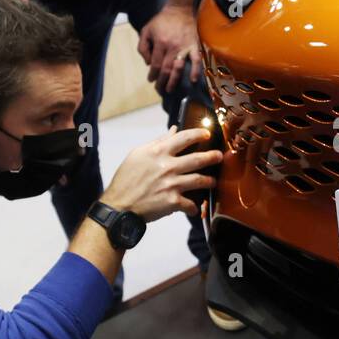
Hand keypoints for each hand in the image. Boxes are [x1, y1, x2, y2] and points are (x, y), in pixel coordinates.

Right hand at [100, 126, 221, 222]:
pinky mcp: (172, 202)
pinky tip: (194, 208)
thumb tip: (174, 130)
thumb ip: (158, 142)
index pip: (184, 138)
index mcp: (158, 152)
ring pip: (200, 180)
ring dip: (209, 181)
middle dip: (212, 157)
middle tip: (220, 156)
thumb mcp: (138, 154)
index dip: (199, 134)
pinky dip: (193, 207)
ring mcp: (171, 184)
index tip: (208, 134)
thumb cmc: (126, 179)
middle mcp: (167, 166)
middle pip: (198, 159)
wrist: (118, 205)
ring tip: (212, 182)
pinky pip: (190, 204)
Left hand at [138, 5, 202, 93]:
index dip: (152, 75)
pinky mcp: (194, 46)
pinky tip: (193, 80)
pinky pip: (196, 60)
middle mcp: (172, 47)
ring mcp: (184, 47)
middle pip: (166, 69)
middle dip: (161, 82)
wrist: (180, 10)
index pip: (155, 64)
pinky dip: (195, 71)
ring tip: (170, 89)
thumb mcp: (146, 30)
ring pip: (178, 68)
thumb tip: (148, 63)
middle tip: (159, 90)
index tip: (151, 80)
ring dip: (174, 80)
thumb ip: (143, 47)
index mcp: (160, 43)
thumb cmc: (161, 21)